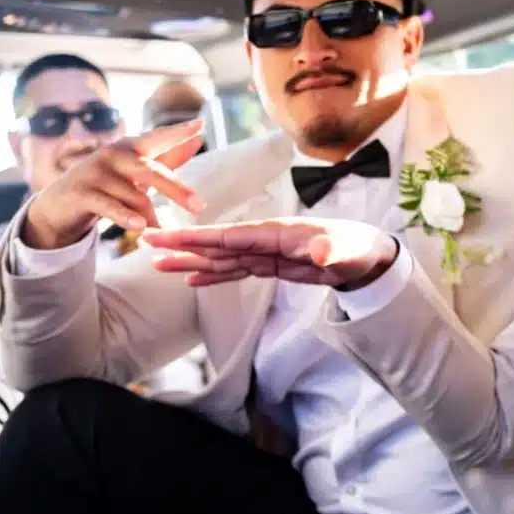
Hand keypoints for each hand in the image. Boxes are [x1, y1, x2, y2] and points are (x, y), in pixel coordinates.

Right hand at [24, 120, 206, 249]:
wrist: (59, 205)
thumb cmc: (107, 184)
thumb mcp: (137, 170)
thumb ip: (167, 155)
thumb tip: (199, 136)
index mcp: (130, 147)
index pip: (157, 137)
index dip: (177, 132)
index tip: (200, 124)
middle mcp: (113, 155)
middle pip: (150, 171)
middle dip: (176, 189)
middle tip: (199, 206)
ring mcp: (95, 172)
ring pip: (133, 196)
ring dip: (149, 217)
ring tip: (160, 231)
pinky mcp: (81, 193)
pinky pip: (110, 207)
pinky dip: (126, 217)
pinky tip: (141, 227)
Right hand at [143, 218, 399, 289]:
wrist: (367, 256)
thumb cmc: (357, 248)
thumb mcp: (346, 251)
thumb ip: (330, 250)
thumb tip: (319, 251)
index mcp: (275, 233)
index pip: (229, 236)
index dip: (198, 238)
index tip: (169, 236)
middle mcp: (264, 240)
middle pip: (216, 244)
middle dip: (181, 245)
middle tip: (146, 244)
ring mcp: (265, 254)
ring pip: (220, 259)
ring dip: (190, 262)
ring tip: (157, 265)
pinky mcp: (270, 267)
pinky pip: (234, 271)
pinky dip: (212, 276)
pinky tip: (191, 281)